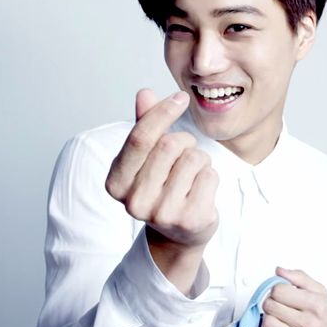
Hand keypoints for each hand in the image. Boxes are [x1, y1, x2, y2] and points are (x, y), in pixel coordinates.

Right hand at [105, 89, 218, 284]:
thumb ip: (144, 125)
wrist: (178, 233)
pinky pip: (210, 175)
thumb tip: (144, 93)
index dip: (162, 112)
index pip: (140, 138)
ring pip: (194, 158)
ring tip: (191, 175)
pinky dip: (210, 175)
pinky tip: (200, 190)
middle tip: (184, 153)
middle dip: (184, 141)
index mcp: (115, 183)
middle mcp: (134, 202)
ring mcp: (162, 214)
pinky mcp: (190, 220)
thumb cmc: (161, 186)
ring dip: (199, 159)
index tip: (180, 97)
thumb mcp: (148, 156)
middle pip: (170, 145)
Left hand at [261, 267, 326, 326]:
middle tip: (280, 303)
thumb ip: (299, 276)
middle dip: (271, 301)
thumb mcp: (319, 291)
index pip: (279, 290)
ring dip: (269, 315)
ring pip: (267, 320)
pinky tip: (279, 324)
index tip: (282, 291)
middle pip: (270, 304)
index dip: (276, 288)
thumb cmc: (326, 315)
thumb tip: (279, 270)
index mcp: (316, 304)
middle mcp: (309, 322)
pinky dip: (271, 326)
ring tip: (279, 314)